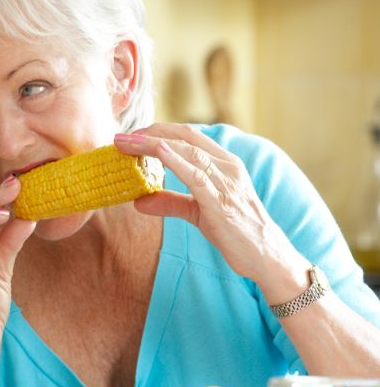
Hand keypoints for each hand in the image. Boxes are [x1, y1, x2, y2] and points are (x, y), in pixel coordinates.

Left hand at [114, 124, 304, 286]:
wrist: (266, 255)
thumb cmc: (235, 231)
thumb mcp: (197, 212)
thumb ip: (170, 202)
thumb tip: (139, 201)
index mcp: (223, 163)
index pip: (187, 136)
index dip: (158, 131)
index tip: (131, 135)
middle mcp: (226, 165)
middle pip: (185, 136)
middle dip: (151, 132)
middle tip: (121, 136)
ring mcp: (226, 181)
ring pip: (187, 151)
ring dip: (153, 144)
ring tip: (126, 143)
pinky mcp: (222, 201)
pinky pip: (196, 176)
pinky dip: (175, 161)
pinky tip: (156, 152)